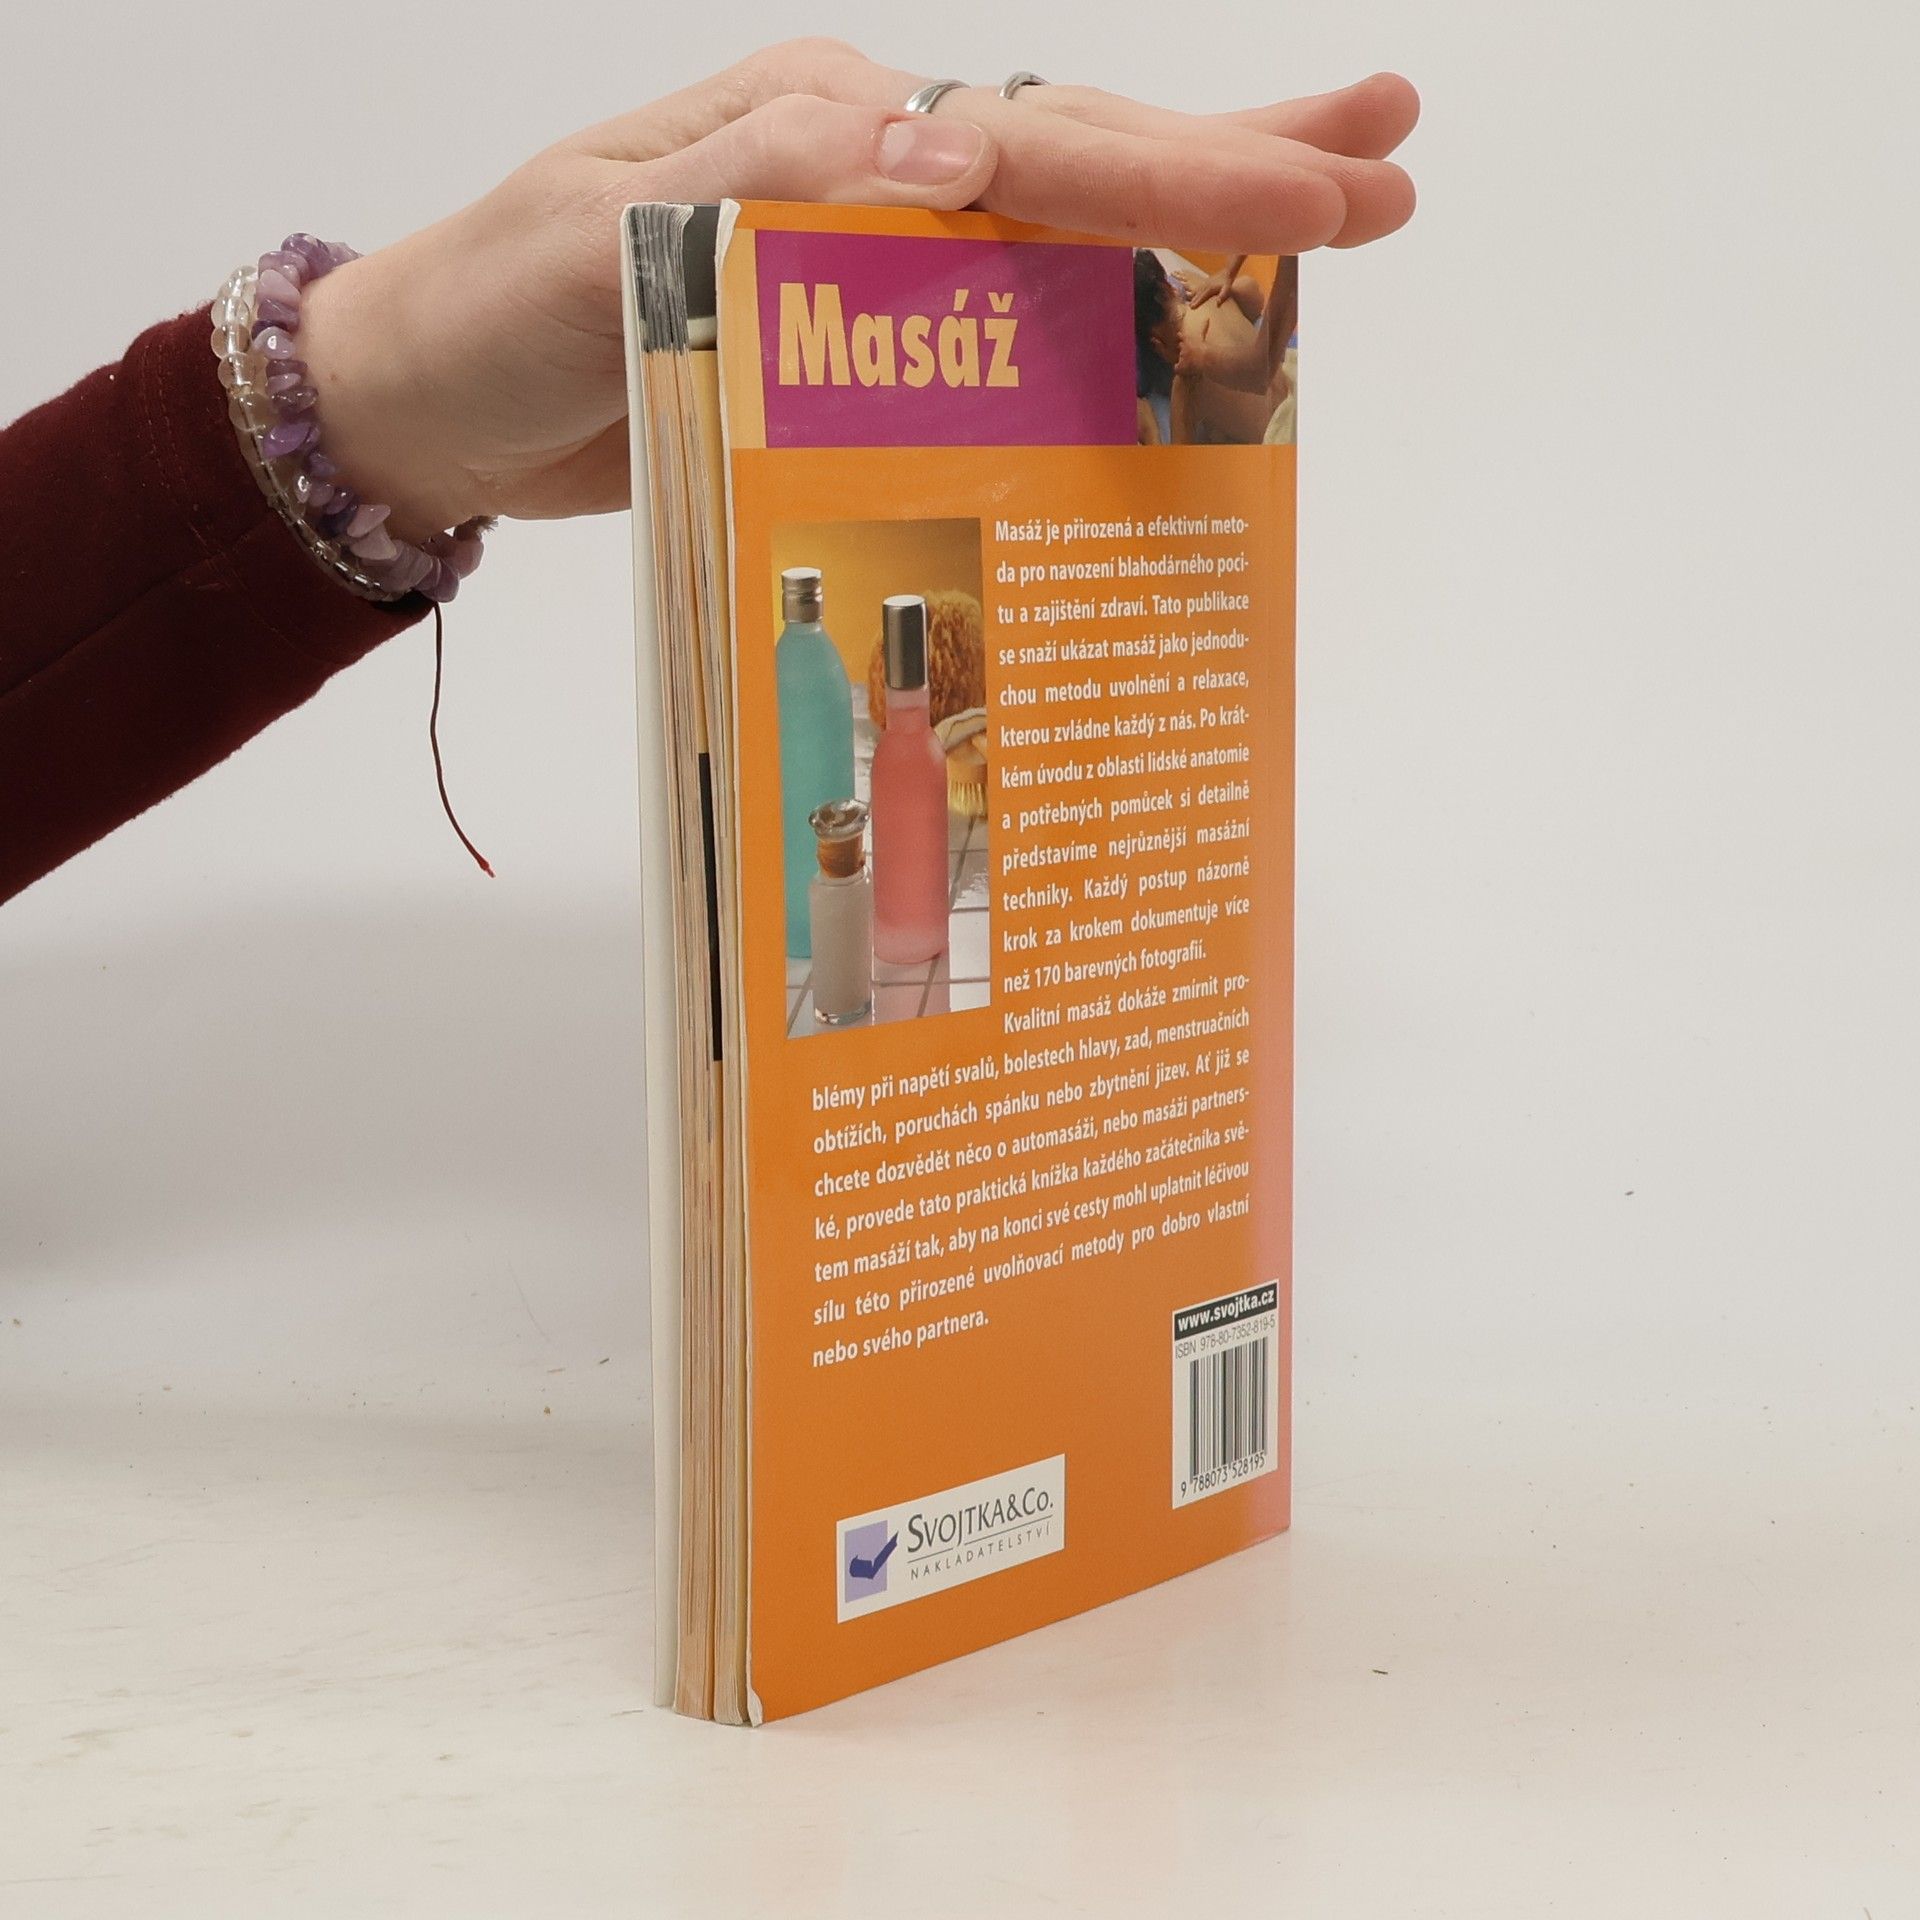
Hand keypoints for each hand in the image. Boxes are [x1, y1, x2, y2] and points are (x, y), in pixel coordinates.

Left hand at [299, 41, 1416, 535]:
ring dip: (1194, 225)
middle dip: (1236, 167)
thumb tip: (939, 149)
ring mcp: (870, 259)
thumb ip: (761, 189)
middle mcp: (865, 177)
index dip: (1177, 177)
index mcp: (818, 131)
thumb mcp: (595, 240)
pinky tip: (1179, 336)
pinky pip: (1002, 329)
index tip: (1319, 196)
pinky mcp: (859, 346)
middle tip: (1392, 164)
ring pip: (1059, 234)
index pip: (1025, 147)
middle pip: (1078, 160)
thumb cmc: (488, 315)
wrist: (428, 403)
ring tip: (1334, 215)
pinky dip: (1099, 328)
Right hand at [1187, 256, 1248, 310]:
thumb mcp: (1227, 289)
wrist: (1226, 273)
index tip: (1191, 307)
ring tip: (1186, 303)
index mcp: (1209, 289)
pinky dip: (1192, 292)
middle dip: (1192, 301)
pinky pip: (1196, 288)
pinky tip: (1190, 295)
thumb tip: (1218, 304)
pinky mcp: (1204, 283)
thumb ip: (1222, 296)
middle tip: (1187, 308)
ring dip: (1190, 297)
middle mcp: (1205, 287)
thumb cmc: (1227, 283)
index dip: (1196, 303)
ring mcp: (1203, 284)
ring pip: (1195, 291)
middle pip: (1196, 295)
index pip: (1201, 297)